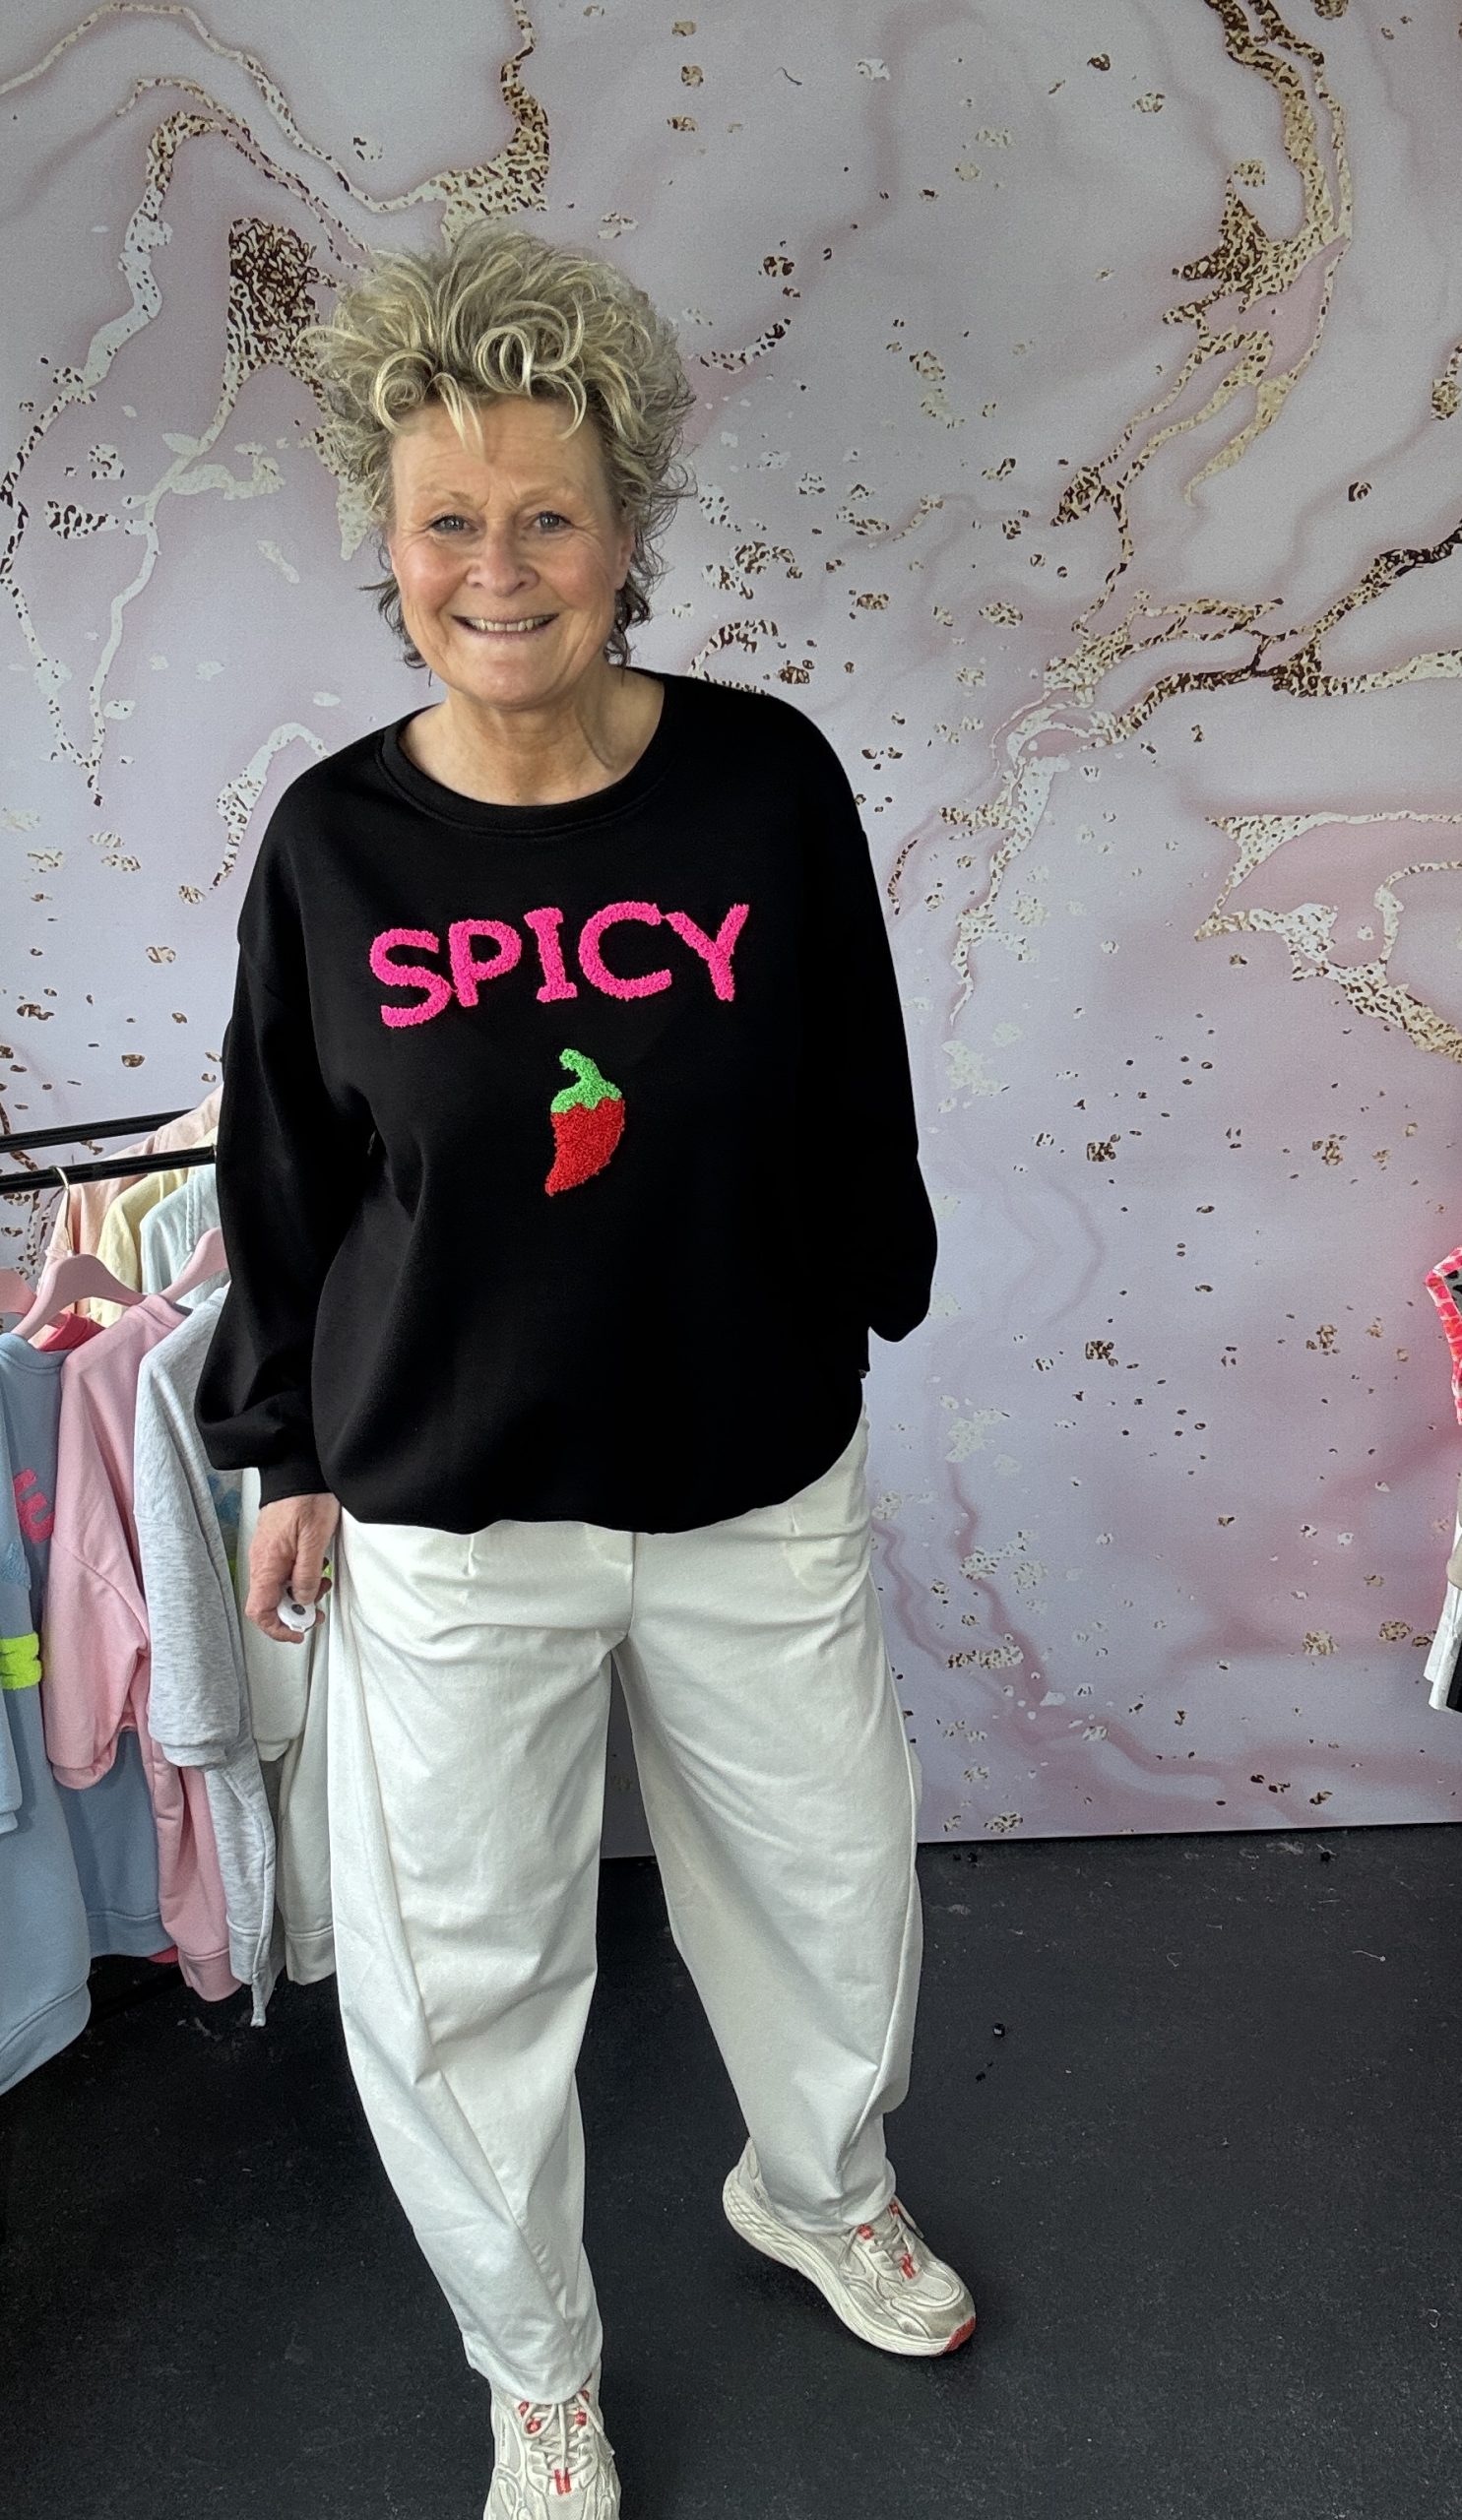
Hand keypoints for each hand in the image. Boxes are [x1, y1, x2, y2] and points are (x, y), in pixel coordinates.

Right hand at [246, 1492, 340, 1644]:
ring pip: (277, 1589)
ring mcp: (265, 1554)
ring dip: (299, 1594)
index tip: (298, 1631)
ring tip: (321, 1583)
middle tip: (318, 1608)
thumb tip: (302, 1600)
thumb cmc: (305, 1498)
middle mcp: (261, 1561)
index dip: (277, 1628)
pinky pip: (281, 1573)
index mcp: (267, 1564)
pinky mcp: (274, 1546)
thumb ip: (307, 1575)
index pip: (259, 1610)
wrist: (296, 1469)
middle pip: (269, 1603)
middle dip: (295, 1611)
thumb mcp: (315, 1540)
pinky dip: (298, 1578)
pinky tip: (315, 1568)